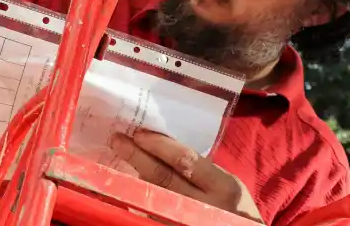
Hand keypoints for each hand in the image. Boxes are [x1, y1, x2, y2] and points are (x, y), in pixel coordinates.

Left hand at [109, 130, 263, 223]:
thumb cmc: (231, 204)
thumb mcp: (224, 181)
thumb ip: (199, 167)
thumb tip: (160, 145)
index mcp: (222, 187)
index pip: (186, 161)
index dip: (160, 146)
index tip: (139, 133)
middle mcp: (204, 206)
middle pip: (163, 179)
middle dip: (137, 156)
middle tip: (118, 140)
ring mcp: (186, 221)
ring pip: (153, 198)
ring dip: (133, 177)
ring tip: (118, 159)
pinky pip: (150, 214)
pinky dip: (137, 199)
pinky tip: (126, 187)